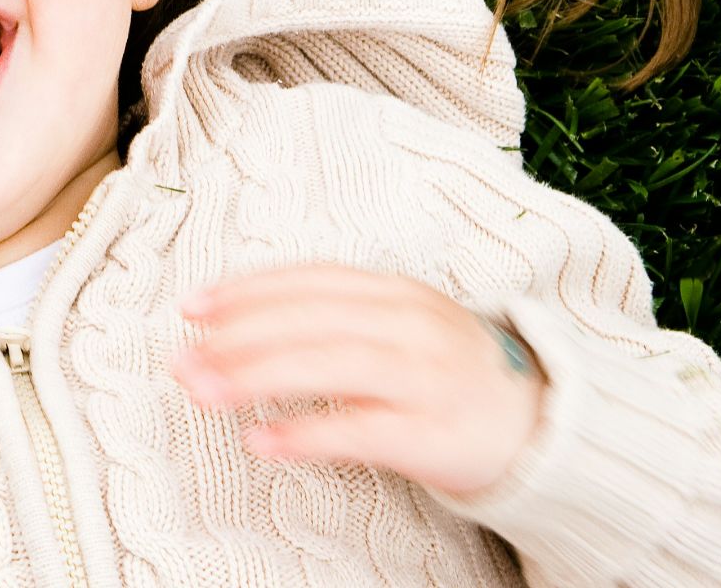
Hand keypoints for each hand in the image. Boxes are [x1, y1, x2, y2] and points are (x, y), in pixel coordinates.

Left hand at [170, 262, 546, 497]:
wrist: (539, 424)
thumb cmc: (448, 374)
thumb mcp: (399, 325)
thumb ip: (335, 318)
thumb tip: (241, 325)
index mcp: (395, 292)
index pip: (309, 280)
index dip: (247, 290)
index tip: (192, 307)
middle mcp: (410, 324)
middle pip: (310, 319)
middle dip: (236, 336)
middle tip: (181, 357)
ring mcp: (424, 377)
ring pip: (328, 364)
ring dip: (255, 377)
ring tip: (202, 390)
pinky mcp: (432, 433)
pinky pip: (359, 430)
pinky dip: (304, 433)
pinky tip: (260, 442)